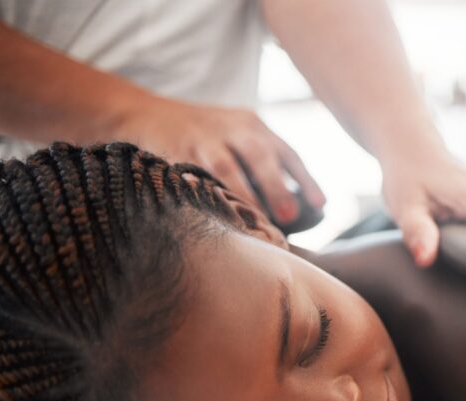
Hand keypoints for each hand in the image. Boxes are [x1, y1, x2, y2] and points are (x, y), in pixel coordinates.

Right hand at [113, 96, 324, 224]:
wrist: (143, 112)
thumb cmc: (201, 136)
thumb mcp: (234, 136)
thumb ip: (261, 164)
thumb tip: (292, 211)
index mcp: (252, 125)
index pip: (287, 152)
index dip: (305, 180)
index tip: (322, 205)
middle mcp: (231, 128)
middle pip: (260, 156)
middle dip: (277, 187)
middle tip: (290, 217)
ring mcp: (202, 139)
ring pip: (227, 168)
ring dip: (244, 197)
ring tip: (258, 223)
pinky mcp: (175, 151)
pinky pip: (195, 178)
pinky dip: (208, 197)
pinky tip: (218, 218)